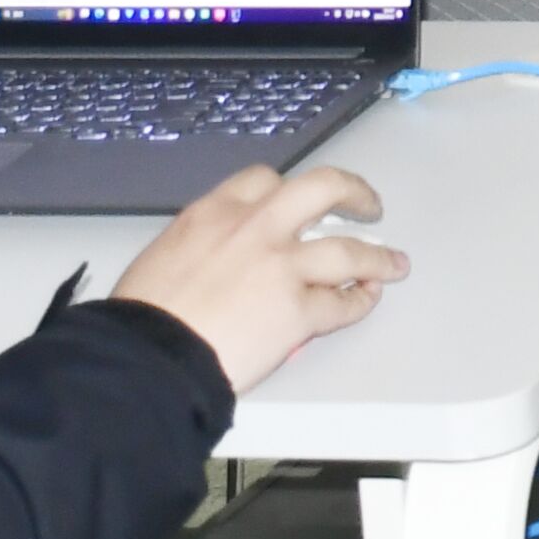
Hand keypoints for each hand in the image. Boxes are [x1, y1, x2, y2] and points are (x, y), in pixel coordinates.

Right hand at [111, 164, 409, 394]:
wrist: (148, 358)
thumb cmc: (143, 317)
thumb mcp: (165, 256)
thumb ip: (203, 247)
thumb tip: (223, 264)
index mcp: (214, 212)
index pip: (264, 180)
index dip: (289, 190)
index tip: (302, 201)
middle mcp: (255, 228)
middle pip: (322, 188)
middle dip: (354, 192)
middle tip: (370, 206)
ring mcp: (282, 268)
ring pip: (347, 250)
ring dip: (377, 257)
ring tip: (395, 264)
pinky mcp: (298, 311)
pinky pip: (341, 303)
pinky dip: (359, 301)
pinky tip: (366, 299)